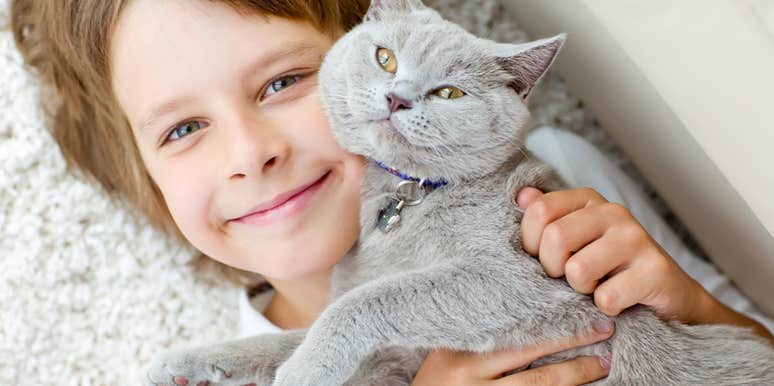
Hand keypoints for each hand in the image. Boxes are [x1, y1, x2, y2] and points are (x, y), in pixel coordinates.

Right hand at [411, 325, 612, 385]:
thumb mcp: (446, 357)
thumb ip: (476, 337)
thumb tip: (524, 314)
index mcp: (458, 350)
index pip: (508, 327)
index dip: (545, 315)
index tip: (573, 303)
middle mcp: (469, 374)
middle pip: (529, 351)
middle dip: (570, 338)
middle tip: (604, 327)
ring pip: (539, 383)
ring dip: (576, 371)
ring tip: (603, 362)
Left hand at [515, 187, 773, 343]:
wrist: (667, 294)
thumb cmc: (609, 267)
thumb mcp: (574, 240)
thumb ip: (546, 219)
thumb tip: (522, 197)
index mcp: (588, 200)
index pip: (539, 211)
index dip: (531, 243)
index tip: (546, 258)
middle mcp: (614, 212)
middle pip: (555, 239)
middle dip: (554, 269)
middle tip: (572, 277)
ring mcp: (637, 238)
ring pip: (578, 270)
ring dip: (582, 290)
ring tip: (597, 287)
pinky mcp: (655, 270)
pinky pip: (606, 298)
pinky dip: (606, 308)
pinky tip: (619, 301)